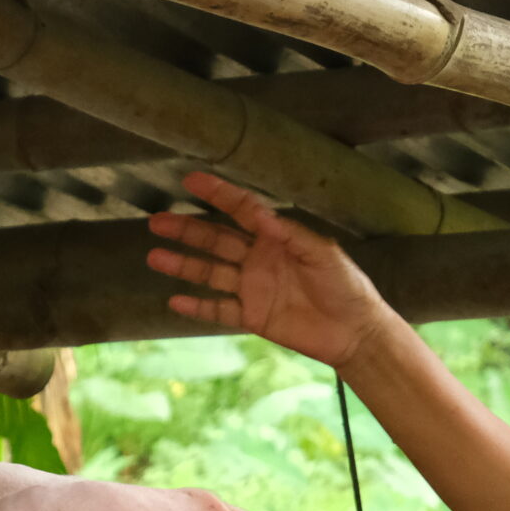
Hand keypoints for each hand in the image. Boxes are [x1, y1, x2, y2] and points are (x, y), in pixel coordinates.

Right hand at [146, 170, 395, 368]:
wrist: (355, 331)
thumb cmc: (346, 286)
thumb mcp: (321, 253)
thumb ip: (288, 234)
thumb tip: (258, 214)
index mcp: (276, 237)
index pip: (241, 210)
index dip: (217, 193)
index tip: (191, 179)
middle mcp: (259, 259)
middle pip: (216, 240)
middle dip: (186, 230)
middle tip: (157, 221)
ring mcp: (253, 288)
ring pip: (210, 272)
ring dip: (183, 264)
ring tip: (154, 257)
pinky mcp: (253, 316)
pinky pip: (219, 310)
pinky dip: (198, 306)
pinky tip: (175, 300)